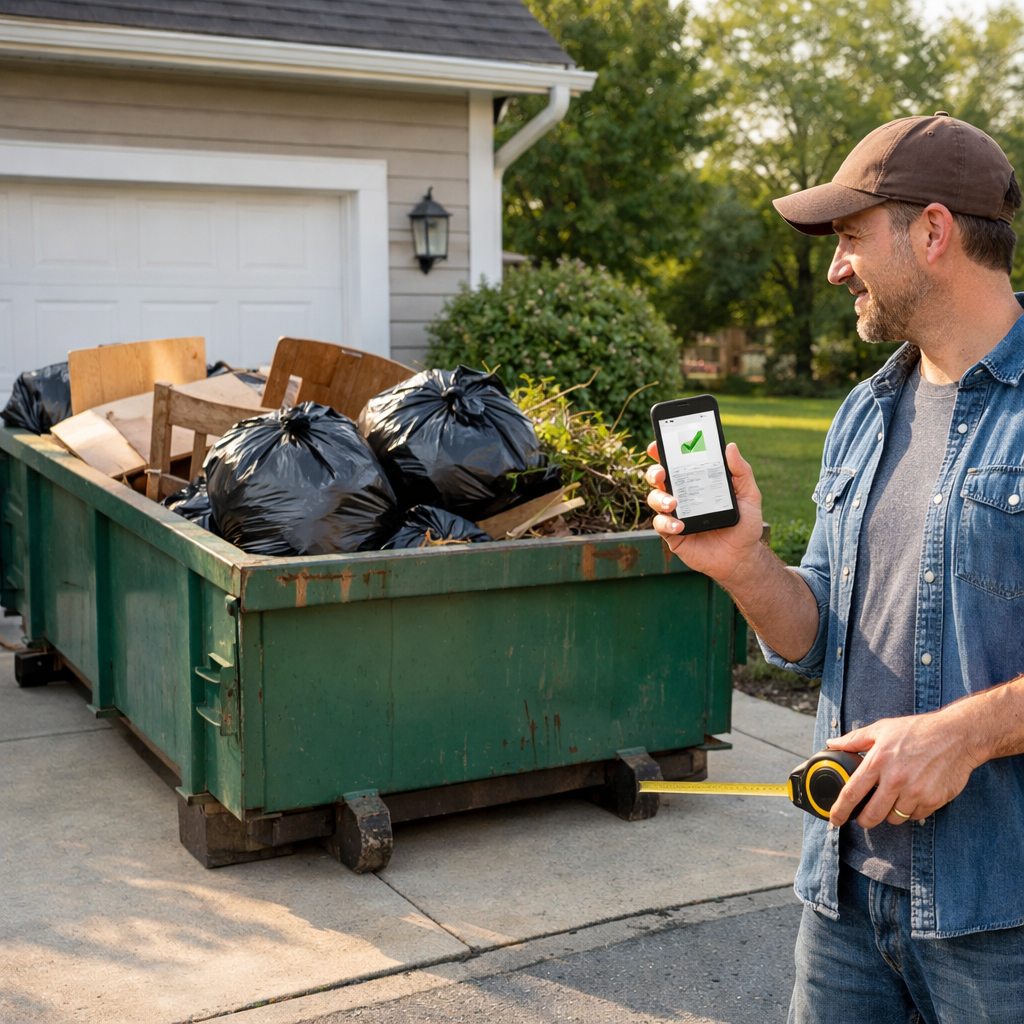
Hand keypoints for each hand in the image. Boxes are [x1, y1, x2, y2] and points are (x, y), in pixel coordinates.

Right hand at [645, 440, 764, 585]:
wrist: (741, 557)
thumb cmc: (745, 525)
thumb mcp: (749, 495)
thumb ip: (741, 471)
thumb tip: (730, 447)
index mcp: (697, 482)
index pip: (677, 463)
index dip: (664, 451)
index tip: (657, 444)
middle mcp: (683, 495)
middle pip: (659, 478)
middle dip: (654, 472)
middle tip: (661, 473)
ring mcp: (676, 514)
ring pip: (654, 499)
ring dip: (659, 498)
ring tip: (672, 504)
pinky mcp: (673, 534)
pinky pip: (660, 524)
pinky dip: (666, 523)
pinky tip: (680, 526)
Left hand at [826, 710, 981, 827]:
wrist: (956, 736)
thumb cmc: (918, 730)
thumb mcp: (882, 729)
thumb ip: (854, 740)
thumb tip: (833, 744)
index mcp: (878, 761)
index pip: (852, 792)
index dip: (840, 810)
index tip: (835, 819)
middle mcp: (895, 780)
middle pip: (871, 815)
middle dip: (864, 820)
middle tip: (863, 817)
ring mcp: (915, 792)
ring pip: (894, 818)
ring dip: (890, 813)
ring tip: (893, 798)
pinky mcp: (933, 801)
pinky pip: (914, 816)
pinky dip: (910, 811)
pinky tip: (912, 796)